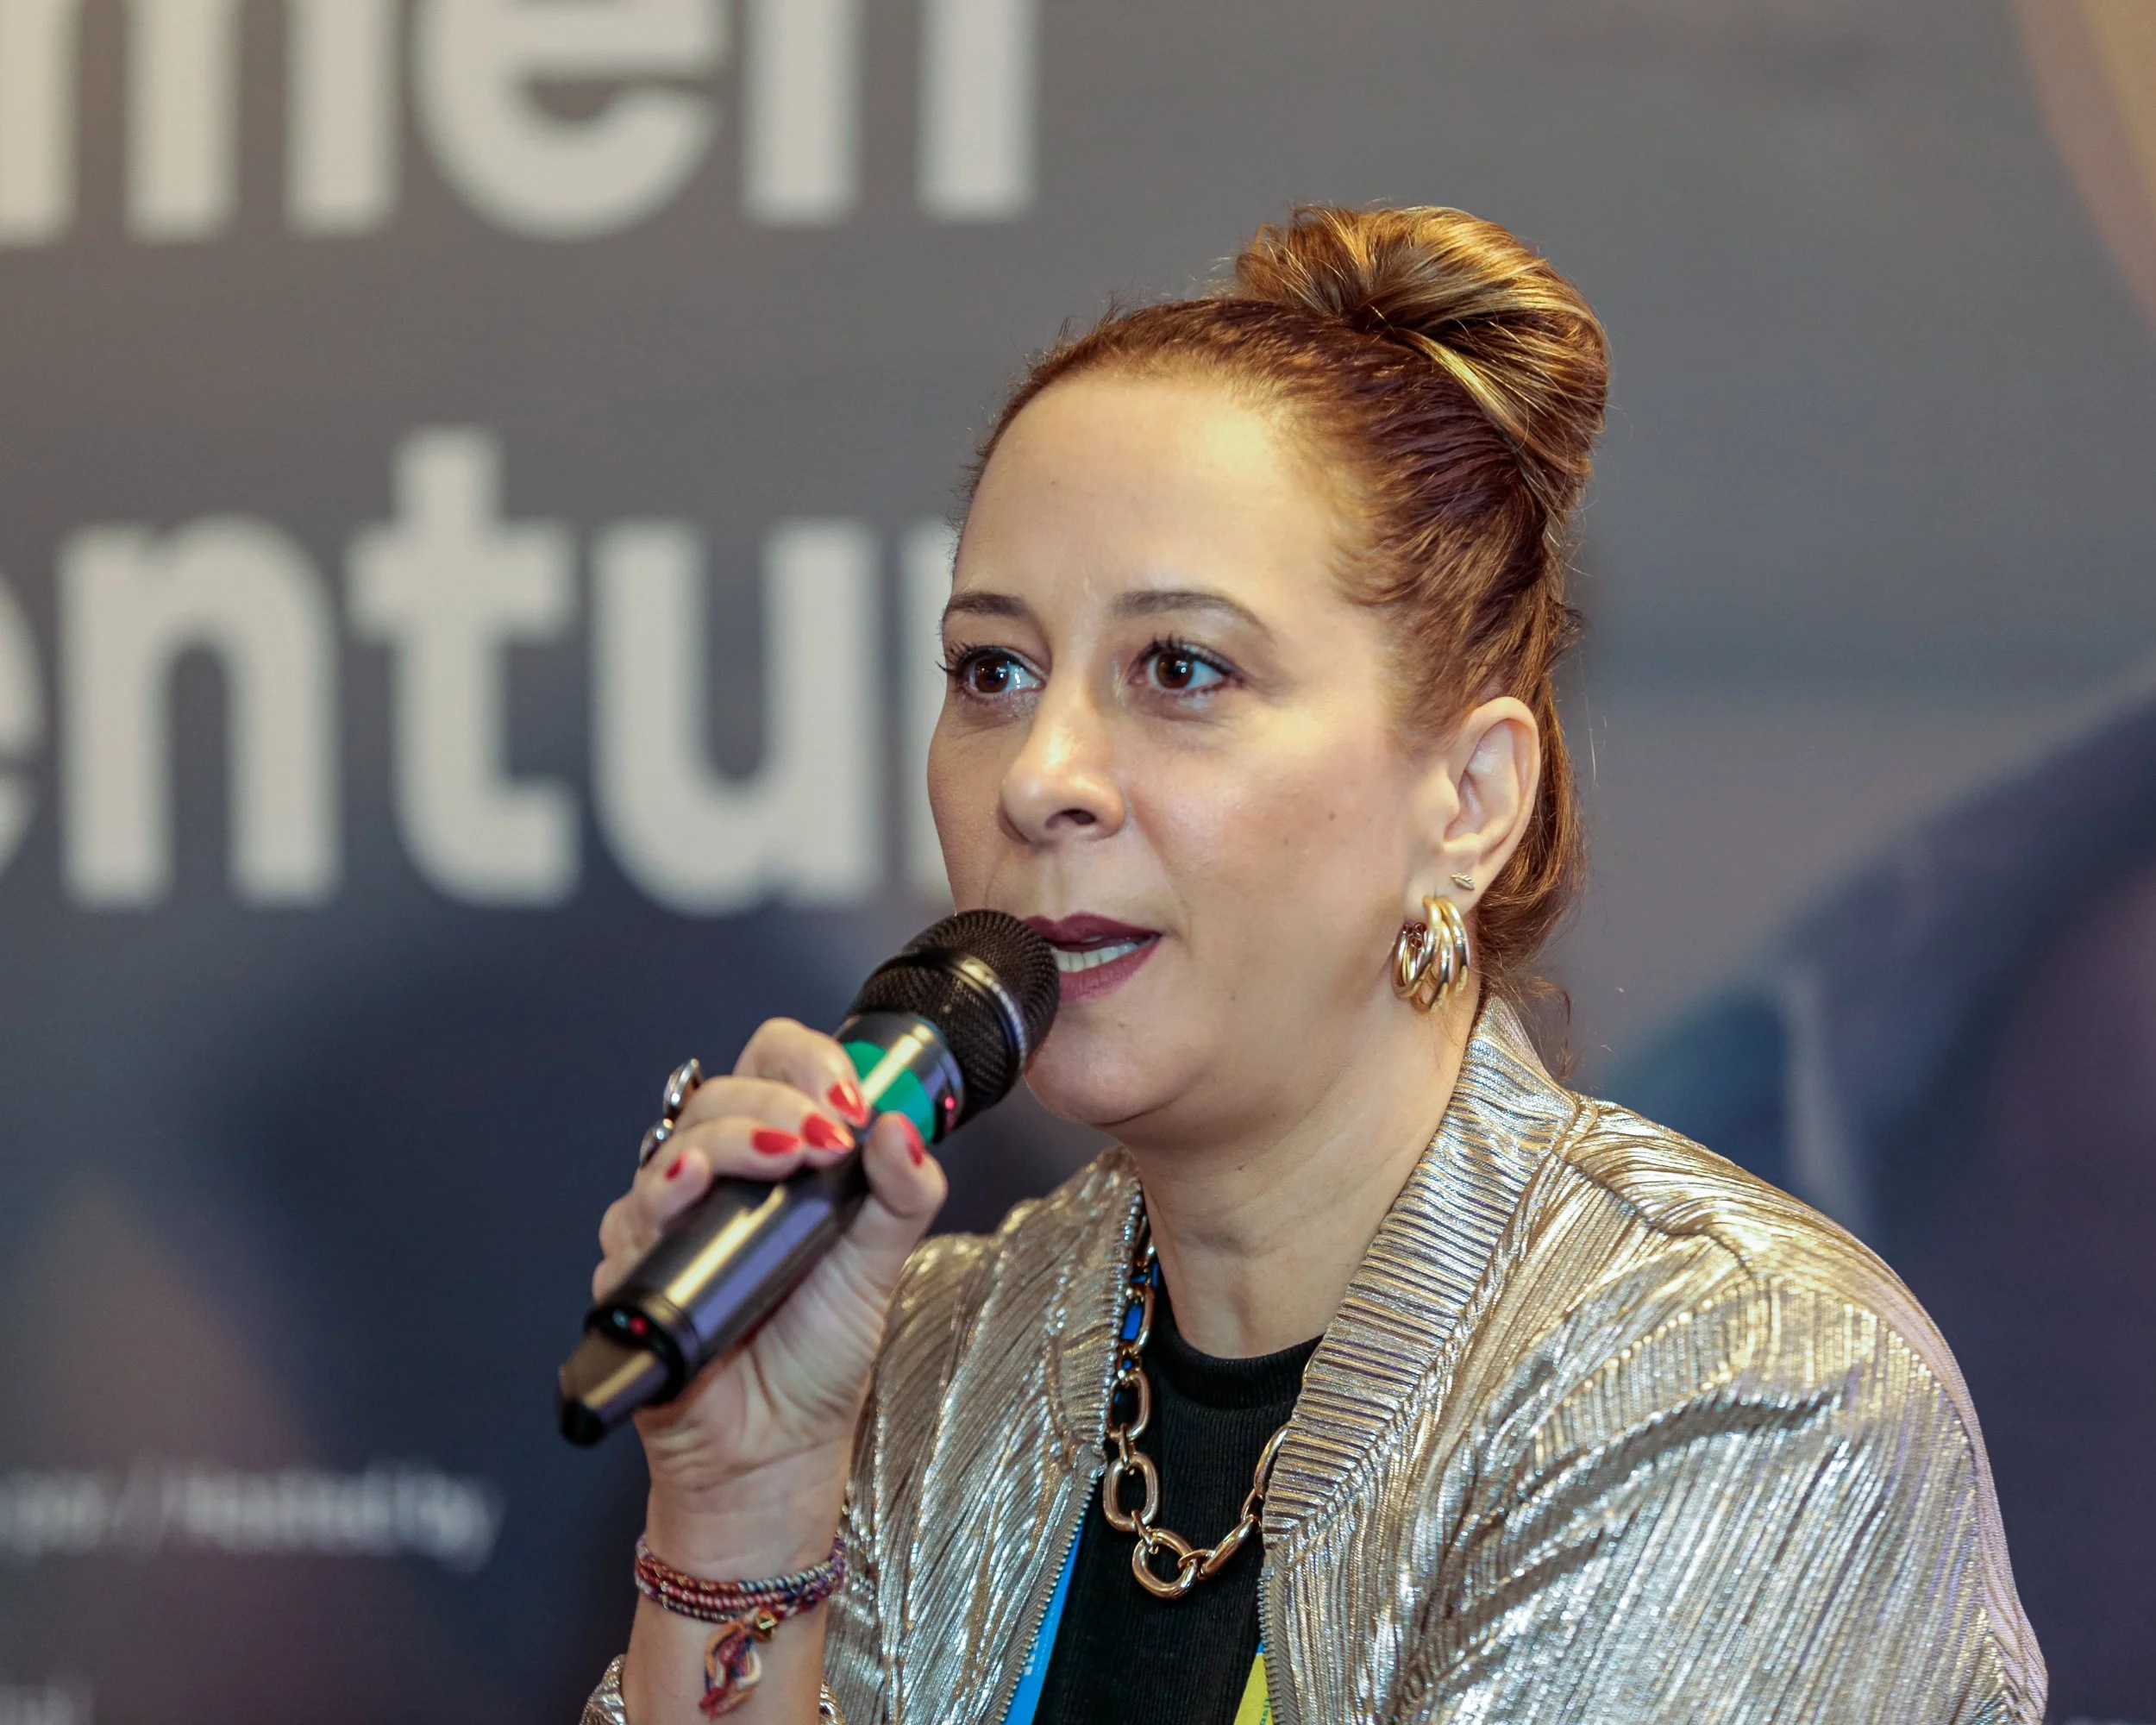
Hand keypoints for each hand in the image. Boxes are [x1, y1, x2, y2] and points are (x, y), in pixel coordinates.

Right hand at [593, 1018, 947, 1568]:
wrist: (778, 1449)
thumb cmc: (819, 1354)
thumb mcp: (880, 1263)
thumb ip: (905, 1193)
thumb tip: (902, 1126)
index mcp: (776, 1155)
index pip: (773, 1063)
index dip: (807, 1063)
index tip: (850, 1100)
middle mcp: (718, 1177)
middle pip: (721, 1094)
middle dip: (776, 1102)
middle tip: (825, 1137)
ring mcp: (671, 1221)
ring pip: (677, 1145)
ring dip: (728, 1138)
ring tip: (779, 1156)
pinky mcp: (635, 1272)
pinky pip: (632, 1221)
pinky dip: (660, 1197)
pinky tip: (686, 1191)